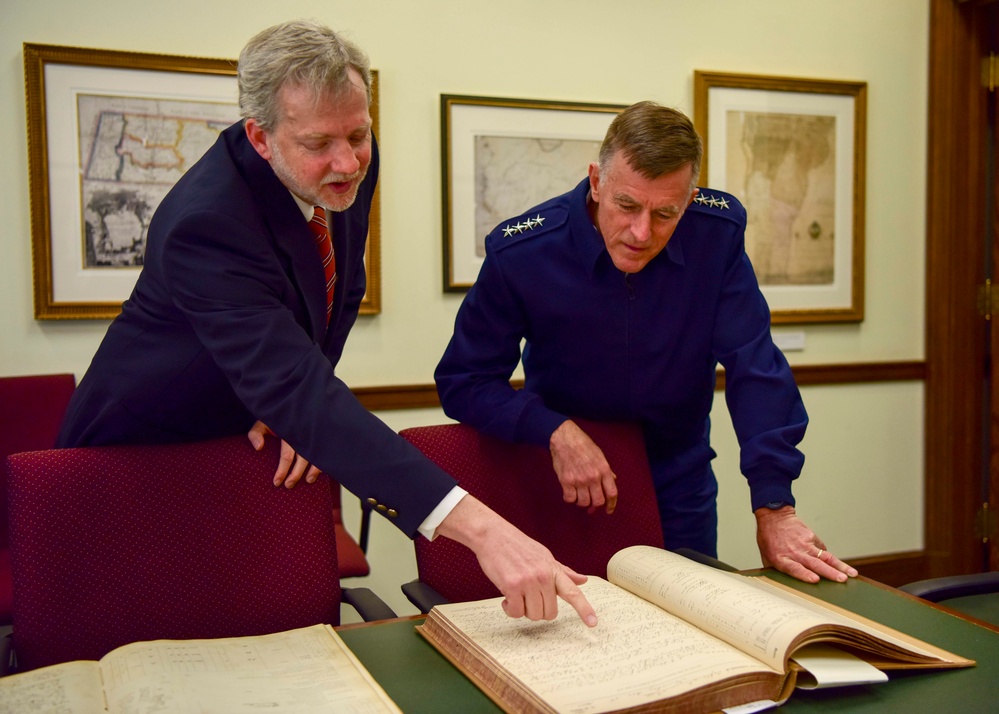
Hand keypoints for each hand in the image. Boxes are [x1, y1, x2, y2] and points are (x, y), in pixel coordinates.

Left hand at [246, 420, 321, 487]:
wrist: (290, 403)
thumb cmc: (276, 417)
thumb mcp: (263, 422)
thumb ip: (256, 433)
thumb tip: (258, 447)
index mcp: (288, 431)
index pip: (286, 455)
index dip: (282, 471)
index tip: (277, 482)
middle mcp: (302, 433)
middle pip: (302, 458)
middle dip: (296, 474)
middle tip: (289, 485)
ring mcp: (312, 434)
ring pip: (315, 455)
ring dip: (314, 470)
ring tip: (308, 481)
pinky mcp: (319, 435)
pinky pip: (323, 450)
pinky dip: (323, 460)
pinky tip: (321, 469)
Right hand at [435, 495, 597, 626]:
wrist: (493, 535)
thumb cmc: (517, 546)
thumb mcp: (544, 556)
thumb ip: (562, 571)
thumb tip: (583, 580)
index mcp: (553, 570)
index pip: (573, 592)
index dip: (584, 609)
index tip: (593, 623)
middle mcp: (543, 577)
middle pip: (549, 613)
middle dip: (538, 610)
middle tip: (528, 596)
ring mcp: (528, 582)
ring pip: (533, 615)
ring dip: (523, 609)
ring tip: (516, 593)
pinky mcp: (511, 586)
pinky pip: (516, 612)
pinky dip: (510, 609)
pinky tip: (506, 597)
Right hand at [549, 420, 617, 513]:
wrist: (564, 438)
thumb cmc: (582, 444)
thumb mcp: (599, 455)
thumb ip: (606, 470)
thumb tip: (613, 480)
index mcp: (603, 469)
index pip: (612, 493)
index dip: (611, 505)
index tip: (608, 510)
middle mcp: (593, 476)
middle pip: (598, 501)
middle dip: (595, 507)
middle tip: (591, 508)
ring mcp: (579, 479)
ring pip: (583, 502)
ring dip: (582, 503)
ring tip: (579, 497)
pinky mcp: (566, 481)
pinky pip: (570, 498)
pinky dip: (570, 499)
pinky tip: (570, 493)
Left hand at [755, 505, 857, 582]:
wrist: (774, 517)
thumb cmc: (768, 538)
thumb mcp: (766, 556)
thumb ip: (775, 570)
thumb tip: (782, 584)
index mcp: (782, 559)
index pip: (795, 568)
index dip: (805, 574)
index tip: (815, 579)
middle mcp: (796, 552)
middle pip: (815, 563)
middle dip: (830, 573)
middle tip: (842, 580)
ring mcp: (805, 544)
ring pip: (825, 556)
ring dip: (839, 566)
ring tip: (852, 574)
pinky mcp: (812, 537)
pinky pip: (822, 549)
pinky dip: (830, 558)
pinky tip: (839, 565)